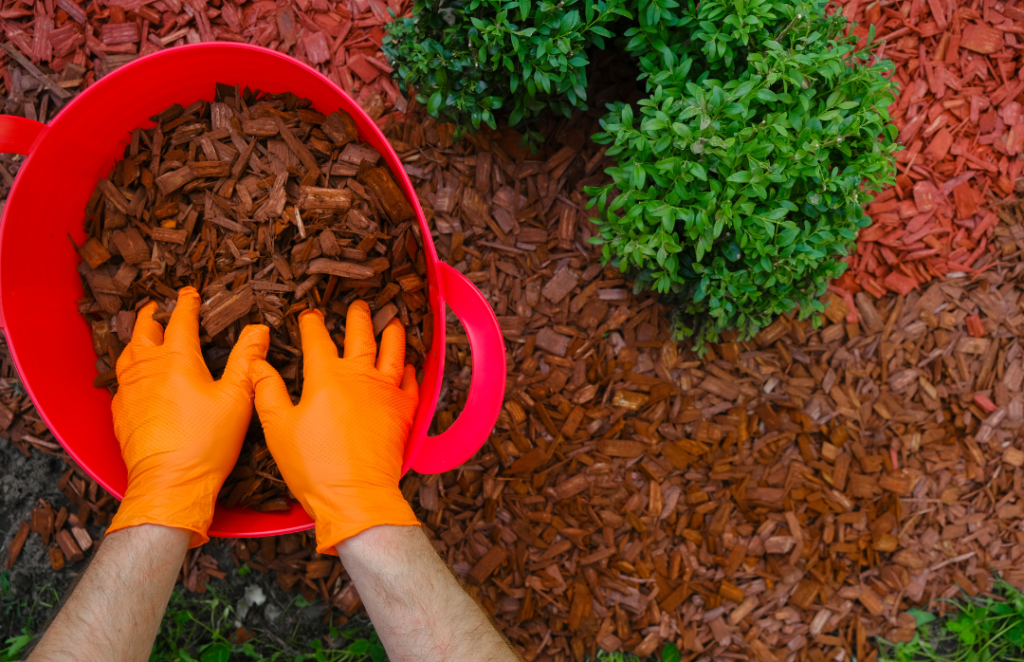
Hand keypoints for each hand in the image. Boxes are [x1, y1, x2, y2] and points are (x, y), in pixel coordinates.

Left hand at [107, 286, 268, 546]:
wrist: (169, 482)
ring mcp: (130, 390)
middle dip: (152, 314)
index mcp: (178, 360)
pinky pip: (121, 380)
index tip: (191, 293)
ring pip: (127, 353)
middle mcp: (148, 369)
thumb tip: (259, 329)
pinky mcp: (121, 412)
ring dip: (136, 338)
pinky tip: (136, 376)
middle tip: (159, 307)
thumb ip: (248, 360)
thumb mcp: (237, 398)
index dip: (187, 303)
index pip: (181, 320)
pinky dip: (129, 368)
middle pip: (144, 330)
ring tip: (144, 334)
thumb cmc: (206, 443)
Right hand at [250, 301, 419, 553]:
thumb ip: (268, 391)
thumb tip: (257, 365)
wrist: (355, 495)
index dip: (312, 325)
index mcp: (326, 376)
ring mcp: (386, 392)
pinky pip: (411, 383)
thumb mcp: (277, 427)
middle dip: (359, 317)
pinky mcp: (403, 411)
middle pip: (361, 336)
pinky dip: (411, 371)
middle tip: (360, 306)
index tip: (309, 315)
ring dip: (393, 334)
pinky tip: (409, 366)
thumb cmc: (314, 466)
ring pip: (394, 352)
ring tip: (393, 322)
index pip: (317, 340)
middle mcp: (360, 376)